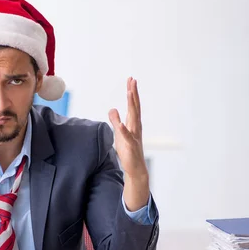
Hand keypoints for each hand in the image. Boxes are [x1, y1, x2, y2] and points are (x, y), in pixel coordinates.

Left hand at [108, 77, 149, 210]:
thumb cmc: (128, 151)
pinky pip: (127, 136)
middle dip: (133, 93)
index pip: (133, 105)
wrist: (136, 168)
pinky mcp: (130, 146)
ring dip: (132, 105)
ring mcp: (134, 136)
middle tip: (132, 80)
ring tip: (130, 92)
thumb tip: (112, 109)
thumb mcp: (119, 134)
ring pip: (133, 118)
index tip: (131, 80)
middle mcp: (136, 127)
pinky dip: (123, 129)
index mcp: (133, 124)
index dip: (132, 92)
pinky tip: (120, 122)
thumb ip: (116, 121)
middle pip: (135, 107)